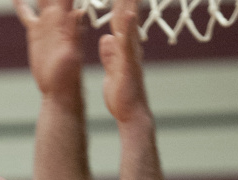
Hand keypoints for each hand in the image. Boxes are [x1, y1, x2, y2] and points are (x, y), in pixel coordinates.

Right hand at [14, 0, 83, 96]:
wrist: (59, 89)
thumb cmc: (69, 75)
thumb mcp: (72, 53)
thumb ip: (75, 32)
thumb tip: (77, 12)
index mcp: (65, 17)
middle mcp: (56, 14)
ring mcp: (46, 22)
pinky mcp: (37, 32)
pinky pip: (27, 14)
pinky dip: (21, 4)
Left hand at [100, 0, 149, 122]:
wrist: (131, 112)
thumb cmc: (122, 92)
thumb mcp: (112, 68)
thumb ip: (110, 52)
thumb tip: (106, 38)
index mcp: (122, 42)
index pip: (118, 13)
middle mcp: (129, 42)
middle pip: (126, 9)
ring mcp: (130, 50)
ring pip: (128, 20)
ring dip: (128, 3)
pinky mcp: (129, 62)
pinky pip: (127, 42)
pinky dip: (127, 28)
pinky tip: (126, 15)